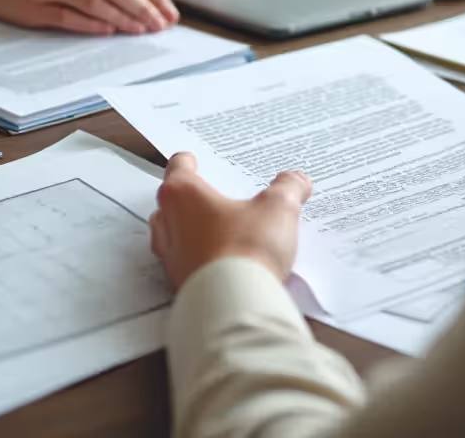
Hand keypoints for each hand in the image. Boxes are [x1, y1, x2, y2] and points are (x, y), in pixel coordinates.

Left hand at [149, 152, 312, 289]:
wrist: (236, 304)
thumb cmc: (245, 250)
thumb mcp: (278, 208)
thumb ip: (287, 188)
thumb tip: (296, 180)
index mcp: (183, 194)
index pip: (179, 167)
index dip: (191, 161)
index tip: (197, 160)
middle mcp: (168, 223)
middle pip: (172, 201)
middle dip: (192, 198)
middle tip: (216, 195)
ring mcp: (170, 256)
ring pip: (173, 233)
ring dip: (191, 229)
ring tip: (220, 229)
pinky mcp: (180, 283)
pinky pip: (185, 262)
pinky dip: (199, 257)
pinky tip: (223, 260)